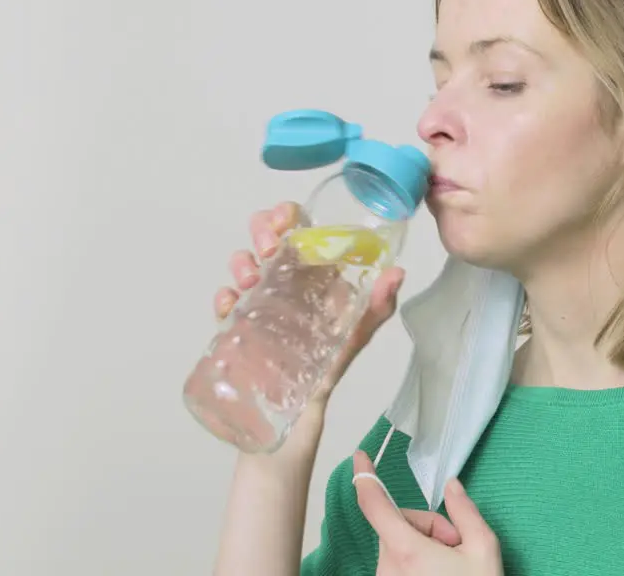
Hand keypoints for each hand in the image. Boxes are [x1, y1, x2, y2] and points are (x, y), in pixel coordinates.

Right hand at [212, 201, 405, 410]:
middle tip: (269, 248)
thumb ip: (378, 306)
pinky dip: (225, 297)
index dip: (289, 214)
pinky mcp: (237, 323)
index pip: (301, 228)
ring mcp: (259, 299)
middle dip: (262, 230)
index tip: (287, 221)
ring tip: (251, 279)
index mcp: (315, 273)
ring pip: (243, 262)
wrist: (298, 408)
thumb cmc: (330, 364)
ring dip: (242, 261)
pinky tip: (231, 303)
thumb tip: (397, 273)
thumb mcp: (358, 333)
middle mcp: (286, 279)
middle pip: (267, 235)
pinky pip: (226, 301)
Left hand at [352, 451, 503, 574]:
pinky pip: (399, 562)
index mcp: (406, 550)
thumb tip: (452, 486)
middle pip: (400, 524)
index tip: (359, 455)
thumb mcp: (484, 549)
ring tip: (451, 566)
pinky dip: (418, 561)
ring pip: (400, 543)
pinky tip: (439, 574)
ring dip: (425, 546)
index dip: (365, 476)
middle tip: (456, 546)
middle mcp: (387, 567)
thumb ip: (465, 512)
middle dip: (429, 527)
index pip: (375, 505)